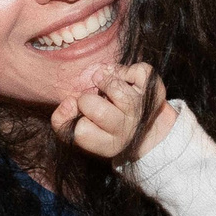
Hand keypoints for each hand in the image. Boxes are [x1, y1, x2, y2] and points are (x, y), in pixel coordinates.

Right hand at [49, 61, 171, 163]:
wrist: (147, 129)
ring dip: (104, 80)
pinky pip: (139, 71)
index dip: (74, 116)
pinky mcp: (154, 92)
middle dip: (86, 98)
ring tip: (103, 85)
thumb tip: (69, 101)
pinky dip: (127, 69)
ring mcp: (142, 111)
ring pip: (116, 87)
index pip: (80, 130)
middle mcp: (127, 131)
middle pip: (96, 108)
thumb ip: (61, 120)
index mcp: (108, 145)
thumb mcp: (78, 131)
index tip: (81, 114)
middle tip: (92, 99)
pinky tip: (123, 79)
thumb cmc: (103, 126)